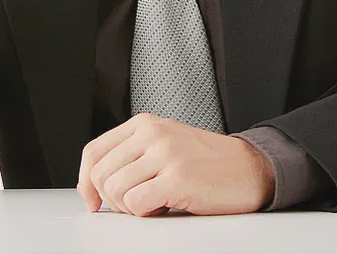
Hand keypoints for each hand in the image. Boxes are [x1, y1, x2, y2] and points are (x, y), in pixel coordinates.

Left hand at [76, 112, 274, 216]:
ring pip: (115, 190)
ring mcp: (165, 153)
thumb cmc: (206, 161)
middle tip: (135, 205)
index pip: (94, 151)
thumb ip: (132, 154)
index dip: (86, 181)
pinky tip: (164, 206)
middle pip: (101, 174)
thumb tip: (94, 184)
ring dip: (130, 208)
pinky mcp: (178, 177)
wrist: (249, 167)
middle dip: (111, 200)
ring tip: (154, 203)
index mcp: (145, 123)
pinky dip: (145, 213)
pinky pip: (136, 203)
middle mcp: (152, 133)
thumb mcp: (164, 144)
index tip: (92, 200)